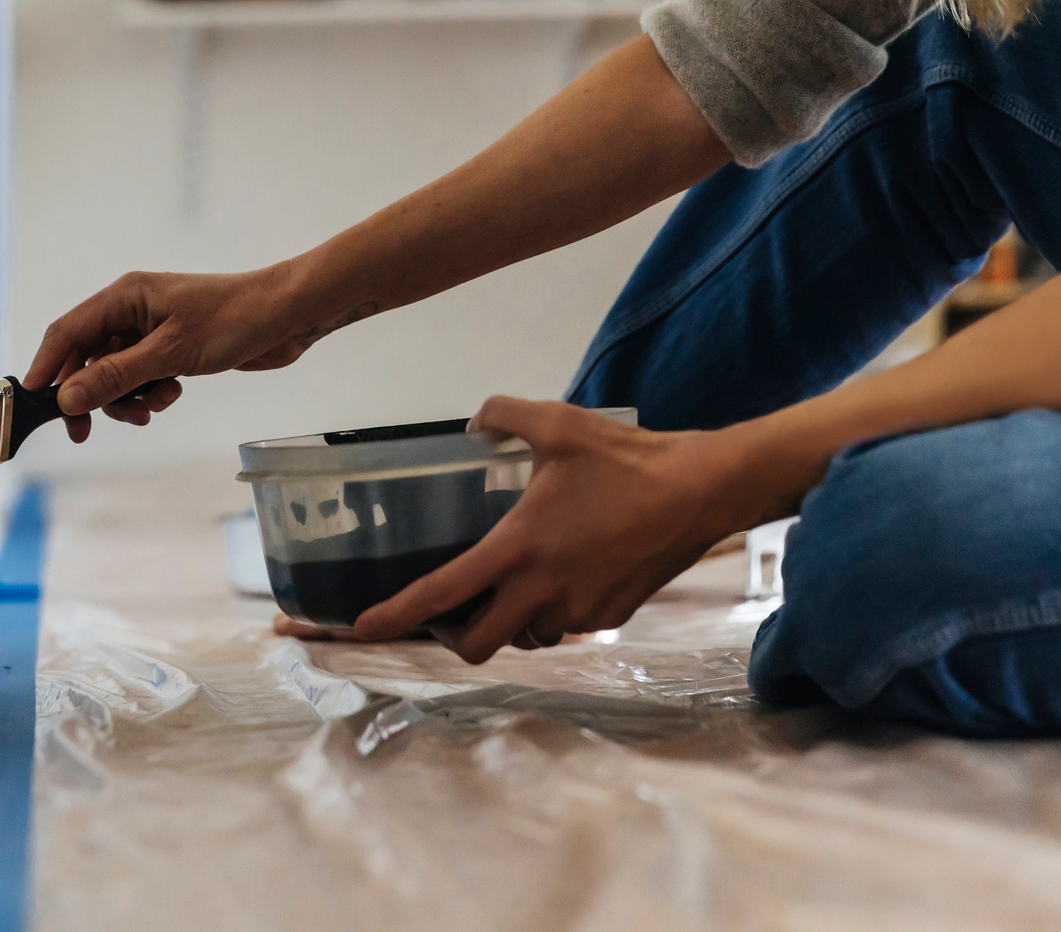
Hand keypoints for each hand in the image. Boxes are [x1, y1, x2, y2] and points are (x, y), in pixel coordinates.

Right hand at [25, 264, 377, 441]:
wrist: (287, 318)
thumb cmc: (233, 320)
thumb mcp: (170, 353)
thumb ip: (116, 376)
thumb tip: (67, 397)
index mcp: (124, 296)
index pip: (67, 332)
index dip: (46, 367)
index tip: (33, 403)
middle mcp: (132, 309)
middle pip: (87, 358)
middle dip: (91, 394)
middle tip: (85, 431)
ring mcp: (152, 329)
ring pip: (115, 373)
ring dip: (127, 397)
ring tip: (154, 406)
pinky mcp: (171, 348)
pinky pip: (141, 377)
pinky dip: (149, 393)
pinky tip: (171, 395)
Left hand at [351, 398, 756, 662]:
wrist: (701, 492)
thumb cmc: (627, 460)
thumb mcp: (558, 424)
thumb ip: (504, 416)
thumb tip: (476, 421)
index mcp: (518, 550)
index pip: (440, 594)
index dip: (394, 616)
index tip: (359, 629)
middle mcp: (542, 592)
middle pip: (476, 643)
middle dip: (453, 635)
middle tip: (449, 610)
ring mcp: (578, 612)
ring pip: (523, 637)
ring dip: (507, 621)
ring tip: (512, 583)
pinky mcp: (608, 618)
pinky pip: (562, 627)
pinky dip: (549, 613)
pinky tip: (562, 574)